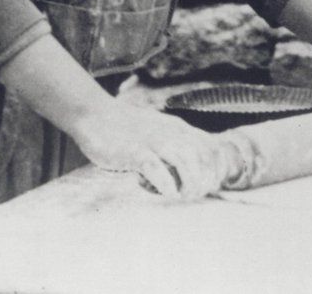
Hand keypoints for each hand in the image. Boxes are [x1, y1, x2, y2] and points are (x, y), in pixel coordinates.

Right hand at [69, 100, 226, 199]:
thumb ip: (175, 145)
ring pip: (184, 161)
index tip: (210, 187)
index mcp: (179, 128)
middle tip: (194, 195)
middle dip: (205, 180)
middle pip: (204, 156)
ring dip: (189, 184)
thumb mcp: (158, 131)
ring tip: (182, 197)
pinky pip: (155, 167)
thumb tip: (193, 169)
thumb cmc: (125, 129)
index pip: (213, 147)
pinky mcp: (133, 151)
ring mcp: (152, 141)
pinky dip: (165, 183)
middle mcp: (170, 132)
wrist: (94, 114)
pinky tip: (167, 193)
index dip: (217, 170)